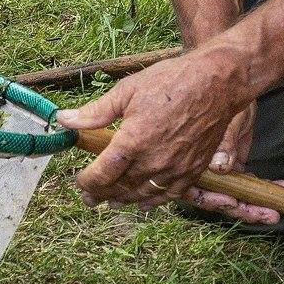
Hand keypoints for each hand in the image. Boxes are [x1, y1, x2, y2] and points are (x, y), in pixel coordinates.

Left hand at [56, 47, 246, 208]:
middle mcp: (152, 161)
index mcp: (132, 141)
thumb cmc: (173, 81)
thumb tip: (65, 120)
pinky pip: (169, 195)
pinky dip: (152, 201)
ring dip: (123, 200)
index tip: (79, 180)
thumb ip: (96, 111)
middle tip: (89, 197)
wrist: (217, 83)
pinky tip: (144, 202)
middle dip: (100, 194)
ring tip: (111, 201)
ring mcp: (175, 168)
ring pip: (142, 195)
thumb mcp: (128, 90)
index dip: (86, 181)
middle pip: (119, 188)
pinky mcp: (193, 170)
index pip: (101, 174)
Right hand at [182, 106, 281, 224]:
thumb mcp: (224, 119)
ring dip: (259, 202)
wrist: (232, 81)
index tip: (234, 204)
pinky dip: (266, 187)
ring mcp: (220, 170)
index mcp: (190, 161)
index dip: (216, 201)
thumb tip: (221, 167)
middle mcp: (203, 170)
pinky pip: (249, 182)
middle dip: (246, 209)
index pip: (199, 192)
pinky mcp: (235, 165)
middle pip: (221, 198)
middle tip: (271, 214)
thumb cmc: (220, 96)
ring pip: (237, 194)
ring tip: (281, 207)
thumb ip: (223, 144)